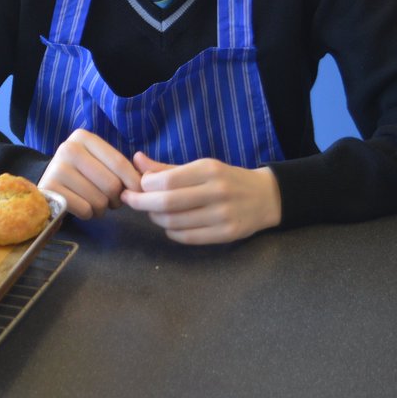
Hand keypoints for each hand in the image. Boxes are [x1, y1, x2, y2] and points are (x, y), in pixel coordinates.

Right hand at [39, 129, 142, 219]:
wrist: (51, 186)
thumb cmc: (84, 174)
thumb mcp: (101, 162)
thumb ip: (124, 166)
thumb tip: (145, 178)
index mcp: (84, 137)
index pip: (119, 162)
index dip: (134, 182)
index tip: (138, 193)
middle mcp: (68, 149)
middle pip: (111, 184)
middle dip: (116, 199)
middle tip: (111, 200)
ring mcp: (57, 169)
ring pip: (99, 200)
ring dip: (102, 208)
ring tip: (95, 203)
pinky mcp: (50, 190)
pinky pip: (85, 210)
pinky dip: (88, 214)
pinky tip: (82, 207)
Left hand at [120, 152, 281, 244]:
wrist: (266, 196)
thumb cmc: (225, 179)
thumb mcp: (199, 167)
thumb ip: (166, 167)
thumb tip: (136, 159)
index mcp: (208, 170)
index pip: (166, 180)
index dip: (145, 186)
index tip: (136, 186)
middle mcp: (217, 191)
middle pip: (167, 203)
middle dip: (141, 203)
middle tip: (130, 201)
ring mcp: (223, 215)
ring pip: (174, 222)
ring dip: (155, 218)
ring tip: (153, 212)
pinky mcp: (227, 234)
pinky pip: (188, 237)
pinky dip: (171, 232)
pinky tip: (169, 225)